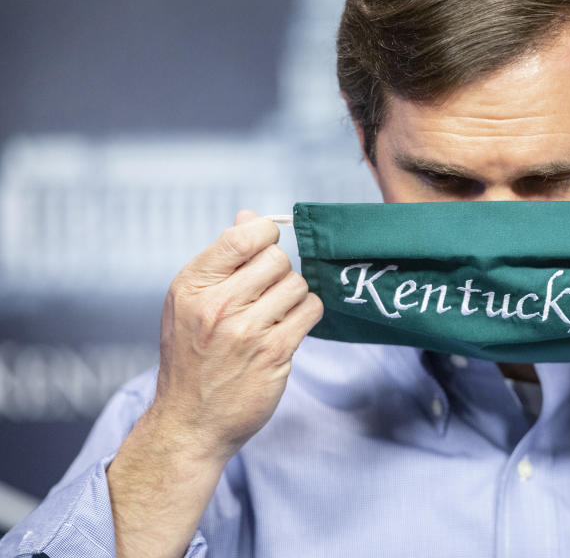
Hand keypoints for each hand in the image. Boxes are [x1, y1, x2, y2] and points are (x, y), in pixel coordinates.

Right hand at [151, 210, 323, 461]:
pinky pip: (311, 310)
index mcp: (193, 286)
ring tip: (273, 314)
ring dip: (293, 296)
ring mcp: (247, 331)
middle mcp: (217, 306)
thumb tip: (250, 217)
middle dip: (278, 272)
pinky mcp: (274, 353)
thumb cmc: (192, 357)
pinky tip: (287, 328)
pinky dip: (305, 314)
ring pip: (297, 284)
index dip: (263, 235)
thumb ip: (222, 259)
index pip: (242, 237)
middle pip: (277, 258)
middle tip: (265, 293)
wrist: (191, 421)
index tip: (263, 248)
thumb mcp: (190, 302)